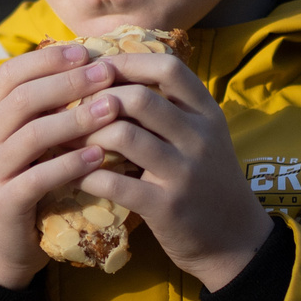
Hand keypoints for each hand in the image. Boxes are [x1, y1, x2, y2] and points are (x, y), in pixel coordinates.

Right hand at [0, 43, 118, 289]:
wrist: (3, 243)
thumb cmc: (27, 180)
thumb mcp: (30, 140)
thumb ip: (46, 108)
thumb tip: (88, 63)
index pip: (10, 74)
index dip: (47, 60)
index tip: (85, 51)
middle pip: (23, 99)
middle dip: (68, 82)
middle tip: (107, 73)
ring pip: (32, 135)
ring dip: (75, 119)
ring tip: (111, 109)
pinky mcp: (3, 201)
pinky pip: (38, 177)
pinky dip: (70, 164)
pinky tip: (99, 155)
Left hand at [74, 53, 272, 289]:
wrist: (235, 239)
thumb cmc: (209, 181)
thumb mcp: (203, 136)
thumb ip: (172, 108)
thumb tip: (116, 75)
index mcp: (207, 113)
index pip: (168, 68)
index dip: (127, 62)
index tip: (97, 69)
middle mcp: (199, 137)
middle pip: (139, 98)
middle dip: (98, 98)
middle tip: (70, 106)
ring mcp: (183, 172)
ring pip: (123, 136)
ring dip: (86, 134)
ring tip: (64, 137)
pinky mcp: (165, 207)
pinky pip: (115, 182)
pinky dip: (85, 174)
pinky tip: (71, 173)